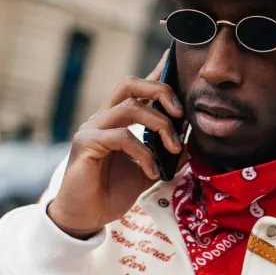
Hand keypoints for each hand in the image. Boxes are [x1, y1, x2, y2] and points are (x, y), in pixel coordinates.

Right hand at [47, 51, 183, 237]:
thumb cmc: (112, 192)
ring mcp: (92, 129)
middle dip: (161, 90)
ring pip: (129, 107)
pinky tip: (151, 171)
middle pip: (130, 83)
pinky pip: (122, 137)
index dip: (156, 70)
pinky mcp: (85, 144)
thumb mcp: (148, 171)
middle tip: (181, 112)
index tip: (174, 56)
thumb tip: (190, 143)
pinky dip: (143, 153)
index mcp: (117, 120)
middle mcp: (103, 118)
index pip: (137, 87)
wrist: (86, 218)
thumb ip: (165, 155)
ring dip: (159, 125)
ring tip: (172, 148)